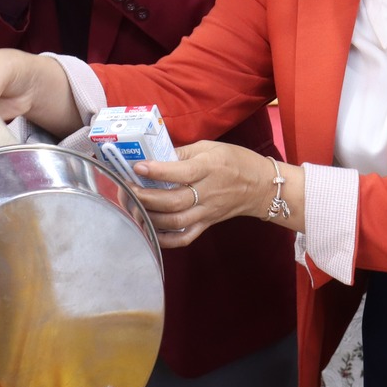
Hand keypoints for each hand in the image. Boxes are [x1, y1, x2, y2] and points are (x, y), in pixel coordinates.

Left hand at [133, 141, 290, 247]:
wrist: (261, 186)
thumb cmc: (235, 161)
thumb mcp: (210, 147)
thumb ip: (183, 152)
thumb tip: (155, 156)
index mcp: (208, 168)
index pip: (180, 173)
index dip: (156, 171)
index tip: (137, 167)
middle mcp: (207, 192)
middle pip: (172, 201)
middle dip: (144, 197)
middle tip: (126, 189)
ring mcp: (207, 212)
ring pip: (174, 221)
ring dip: (149, 217)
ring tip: (132, 208)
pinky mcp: (207, 224)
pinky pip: (184, 237)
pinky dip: (164, 239)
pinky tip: (149, 231)